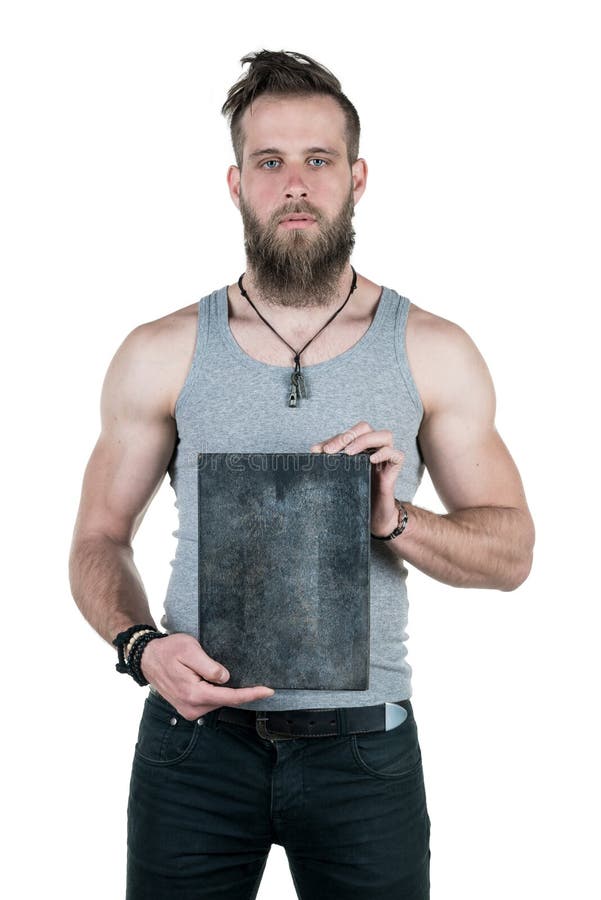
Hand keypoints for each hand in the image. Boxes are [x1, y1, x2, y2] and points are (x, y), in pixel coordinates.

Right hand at [140, 632, 274, 719]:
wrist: (147, 658)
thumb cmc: (168, 650)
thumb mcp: (189, 650)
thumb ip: (208, 665)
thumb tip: (226, 677)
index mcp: (194, 693)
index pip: (230, 697)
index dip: (251, 694)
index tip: (269, 691)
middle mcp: (192, 707)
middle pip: (226, 701)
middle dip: (240, 690)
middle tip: (250, 676)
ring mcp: (188, 710)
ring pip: (218, 702)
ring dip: (227, 691)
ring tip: (219, 672)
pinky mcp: (188, 708)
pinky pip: (210, 702)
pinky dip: (218, 693)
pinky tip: (218, 682)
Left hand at [309, 420, 403, 536]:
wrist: (374, 516)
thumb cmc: (358, 494)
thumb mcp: (341, 476)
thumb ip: (332, 462)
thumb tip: (314, 450)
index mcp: (361, 447)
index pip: (348, 433)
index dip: (333, 439)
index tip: (318, 451)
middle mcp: (375, 448)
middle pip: (365, 428)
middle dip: (346, 436)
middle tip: (331, 450)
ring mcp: (387, 457)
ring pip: (384, 435)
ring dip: (364, 440)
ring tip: (349, 453)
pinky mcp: (396, 468)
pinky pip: (396, 454)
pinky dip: (384, 453)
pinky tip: (371, 460)